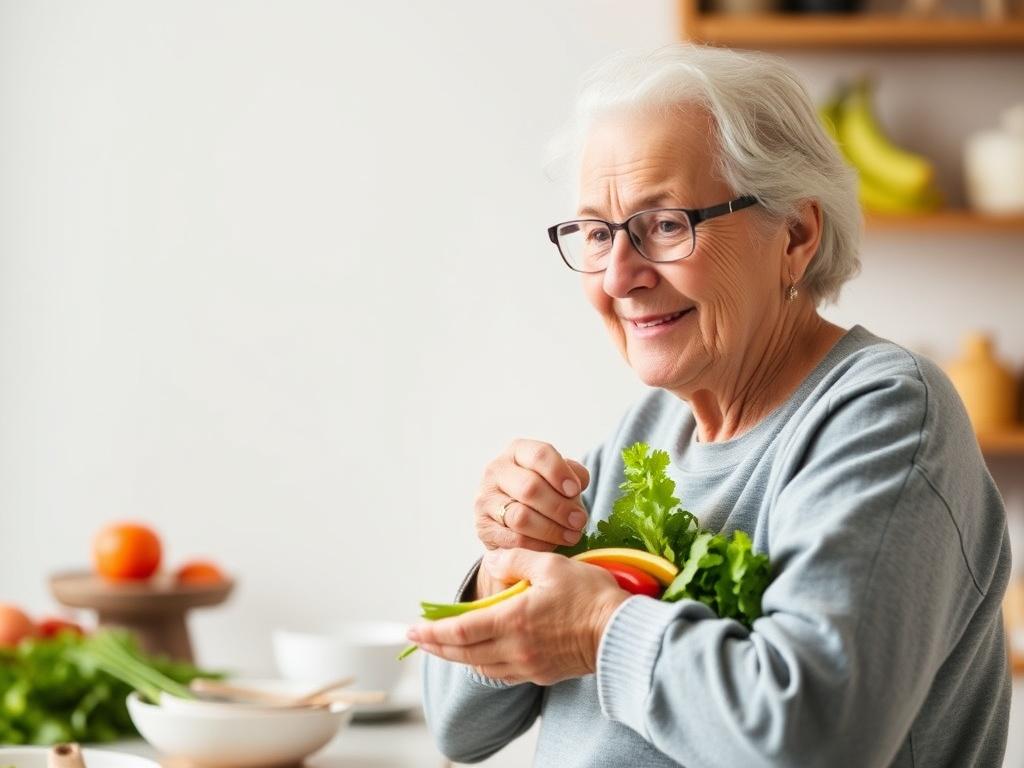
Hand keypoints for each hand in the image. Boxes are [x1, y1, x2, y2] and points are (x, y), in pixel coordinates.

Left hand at [409, 548, 628, 685]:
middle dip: (436, 646)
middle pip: (464, 653)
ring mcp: (528, 665)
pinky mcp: (541, 674)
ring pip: (480, 666)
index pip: (461, 631)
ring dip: (457, 656)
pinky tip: (480, 655)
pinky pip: (501, 673)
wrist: (621, 632)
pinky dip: (483, 664)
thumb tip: (491, 565)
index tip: (413, 627)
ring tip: (444, 644)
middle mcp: (516, 648)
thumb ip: (515, 562)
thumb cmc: (590, 595)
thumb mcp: (551, 565)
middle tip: (418, 638)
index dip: (433, 631)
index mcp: (514, 620)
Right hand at [474, 439, 590, 553]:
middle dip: (560, 507)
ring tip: (571, 536)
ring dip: (551, 529)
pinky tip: (552, 546)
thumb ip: (573, 474)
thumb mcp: (557, 476)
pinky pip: (514, 539)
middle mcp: (496, 471)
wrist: (513, 519)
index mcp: (517, 451)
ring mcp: (485, 499)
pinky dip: (538, 545)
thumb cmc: (544, 491)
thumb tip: (579, 482)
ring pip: (520, 517)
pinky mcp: (483, 527)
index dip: (560, 473)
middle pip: (530, 488)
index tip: (576, 490)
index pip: (539, 455)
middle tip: (579, 521)